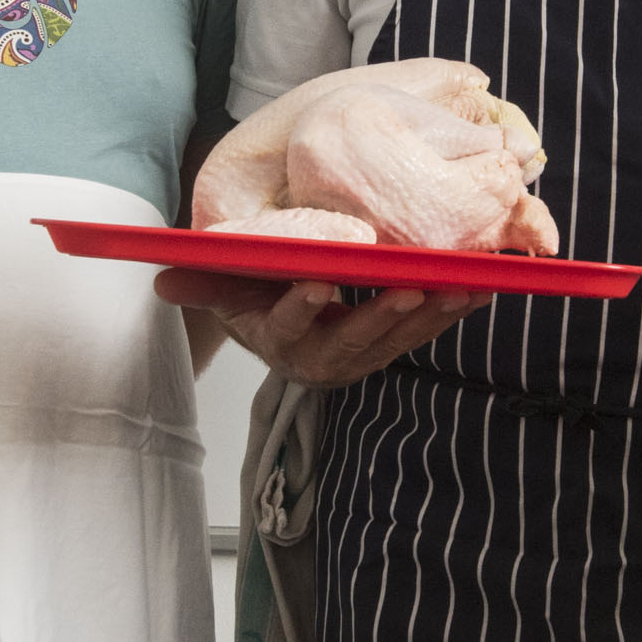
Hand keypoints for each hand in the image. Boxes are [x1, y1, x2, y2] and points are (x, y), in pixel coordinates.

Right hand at [151, 269, 485, 385]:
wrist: (281, 319)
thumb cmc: (253, 297)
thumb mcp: (225, 291)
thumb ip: (202, 284)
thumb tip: (162, 281)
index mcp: (279, 343)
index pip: (288, 326)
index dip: (301, 307)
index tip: (316, 283)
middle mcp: (322, 359)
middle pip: (353, 340)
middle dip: (381, 316)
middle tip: (406, 289)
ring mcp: (361, 357)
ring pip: (397, 339)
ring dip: (429, 314)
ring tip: (455, 286)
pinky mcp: (391, 348)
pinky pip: (425, 333)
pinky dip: (453, 311)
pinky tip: (479, 287)